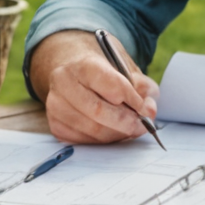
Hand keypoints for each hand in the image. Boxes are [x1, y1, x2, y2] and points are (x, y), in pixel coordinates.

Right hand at [28, 31, 160, 144]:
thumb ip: (144, 88)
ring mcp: (56, 105)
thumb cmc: (104, 72)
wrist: (76, 72)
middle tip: (141, 124)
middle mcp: (63, 83)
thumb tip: (149, 110)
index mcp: (82, 64)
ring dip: (117, 133)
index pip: (110, 85)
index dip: (132, 99)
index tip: (144, 107)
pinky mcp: (55, 125)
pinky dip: (103, 140)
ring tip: (129, 128)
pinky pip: (84, 141)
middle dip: (126, 121)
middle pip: (99, 111)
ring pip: (93, 130)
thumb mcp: (127, 70)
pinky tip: (111, 130)